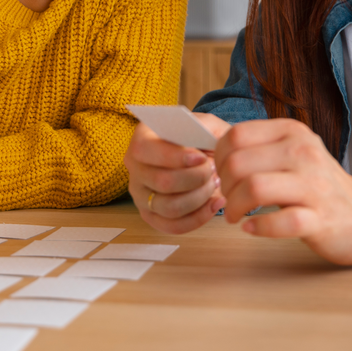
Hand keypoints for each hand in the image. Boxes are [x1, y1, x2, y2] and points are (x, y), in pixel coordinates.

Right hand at [124, 113, 230, 233]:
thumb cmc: (202, 138)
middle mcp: (135, 167)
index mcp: (141, 138)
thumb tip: (203, 145)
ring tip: (215, 184)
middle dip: (196, 178)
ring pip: (169, 207)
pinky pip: (173, 225)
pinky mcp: (151, 215)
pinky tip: (216, 202)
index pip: (145, 149)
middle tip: (214, 170)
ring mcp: (140, 194)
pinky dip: (199, 217)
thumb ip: (205, 129)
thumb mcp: (207, 124)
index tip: (201, 158)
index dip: (174, 157)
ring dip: (200, 197)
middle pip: (161, 182)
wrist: (204, 154)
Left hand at [215, 118, 351, 264]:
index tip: (222, 175)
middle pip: (239, 163)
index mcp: (293, 132)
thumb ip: (260, 147)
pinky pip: (279, 222)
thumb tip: (215, 151)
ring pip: (254, 189)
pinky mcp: (320, 218)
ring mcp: (314, 186)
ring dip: (235, 207)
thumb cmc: (319, 185)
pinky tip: (252, 229)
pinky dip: (258, 228)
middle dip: (223, 185)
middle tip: (228, 200)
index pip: (236, 135)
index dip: (219, 158)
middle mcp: (304, 152)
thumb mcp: (293, 152)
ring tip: (236, 216)